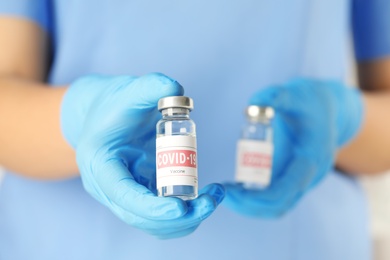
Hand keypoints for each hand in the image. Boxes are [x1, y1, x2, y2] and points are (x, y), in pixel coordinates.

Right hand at [61, 73, 224, 238]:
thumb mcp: (129, 90)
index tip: (181, 208)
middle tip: (211, 201)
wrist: (103, 114)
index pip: (123, 195)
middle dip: (178, 217)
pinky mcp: (139, 193)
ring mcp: (123, 194)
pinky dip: (184, 214)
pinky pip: (160, 216)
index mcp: (100, 164)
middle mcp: (108, 187)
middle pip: (140, 218)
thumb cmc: (114, 104)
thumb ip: (151, 87)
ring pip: (153, 224)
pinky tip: (205, 197)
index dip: (151, 208)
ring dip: (186, 219)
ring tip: (213, 197)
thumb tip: (176, 90)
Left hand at [224, 78, 362, 217]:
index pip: (284, 190)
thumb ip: (275, 97)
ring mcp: (303, 180)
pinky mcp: (294, 178)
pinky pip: (275, 197)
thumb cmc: (311, 102)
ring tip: (224, 192)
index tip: (230, 191)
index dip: (256, 197)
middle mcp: (310, 176)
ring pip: (277, 205)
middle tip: (220, 193)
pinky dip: (255, 198)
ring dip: (250, 205)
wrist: (332, 109)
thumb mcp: (296, 94)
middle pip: (279, 205)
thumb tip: (252, 104)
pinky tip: (236, 188)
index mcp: (311, 158)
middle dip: (248, 205)